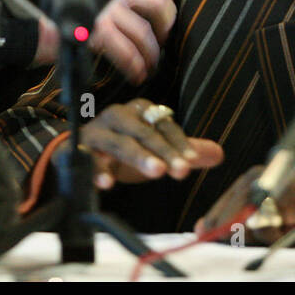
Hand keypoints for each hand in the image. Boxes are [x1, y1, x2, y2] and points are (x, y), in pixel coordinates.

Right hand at [33, 0, 176, 83]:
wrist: (24, 25)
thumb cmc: (54, 12)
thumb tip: (140, 11)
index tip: (168, 2)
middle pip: (157, 0)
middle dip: (166, 24)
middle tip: (161, 37)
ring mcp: (104, 8)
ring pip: (144, 33)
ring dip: (151, 54)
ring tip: (149, 64)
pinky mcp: (96, 32)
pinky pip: (127, 53)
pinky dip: (135, 67)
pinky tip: (136, 75)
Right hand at [66, 98, 223, 189]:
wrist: (80, 151)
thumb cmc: (123, 148)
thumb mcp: (155, 149)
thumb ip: (183, 150)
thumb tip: (219, 154)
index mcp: (138, 111)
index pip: (163, 124)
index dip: (179, 143)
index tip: (192, 162)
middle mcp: (116, 116)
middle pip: (143, 131)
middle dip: (163, 150)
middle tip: (181, 171)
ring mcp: (95, 132)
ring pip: (118, 142)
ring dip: (137, 156)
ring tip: (157, 172)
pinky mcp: (76, 150)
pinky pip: (87, 158)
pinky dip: (96, 170)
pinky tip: (108, 184)